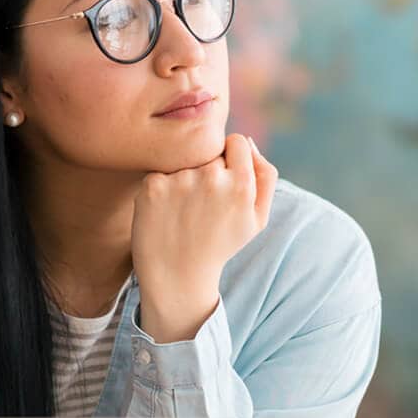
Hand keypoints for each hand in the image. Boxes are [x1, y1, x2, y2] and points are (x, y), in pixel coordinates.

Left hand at [132, 134, 277, 342]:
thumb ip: (265, 176)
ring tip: (183, 209)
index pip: (237, 141)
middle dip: (206, 168)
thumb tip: (248, 142)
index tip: (223, 179)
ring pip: (183, 158)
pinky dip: (161, 187)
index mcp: (242, 184)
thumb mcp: (257, 218)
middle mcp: (212, 178)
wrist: (178, 276)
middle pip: (209, 149)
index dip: (231, 157)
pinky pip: (159, 171)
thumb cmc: (220, 244)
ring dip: (182, 176)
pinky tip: (165, 211)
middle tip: (201, 202)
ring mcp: (180, 181)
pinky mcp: (152, 186)